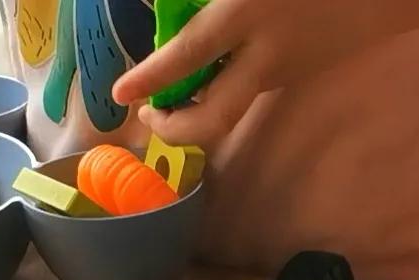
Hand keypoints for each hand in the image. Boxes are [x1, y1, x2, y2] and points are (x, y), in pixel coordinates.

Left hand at [110, 0, 418, 144]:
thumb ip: (215, 1)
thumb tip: (172, 10)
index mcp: (248, 15)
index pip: (187, 56)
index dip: (150, 77)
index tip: (120, 92)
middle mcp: (265, 56)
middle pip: (213, 119)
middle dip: (176, 128)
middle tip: (150, 116)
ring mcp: (285, 70)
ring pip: (230, 107)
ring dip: (196, 108)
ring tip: (171, 93)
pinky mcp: (298, 72)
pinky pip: (248, 87)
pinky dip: (221, 84)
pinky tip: (208, 70)